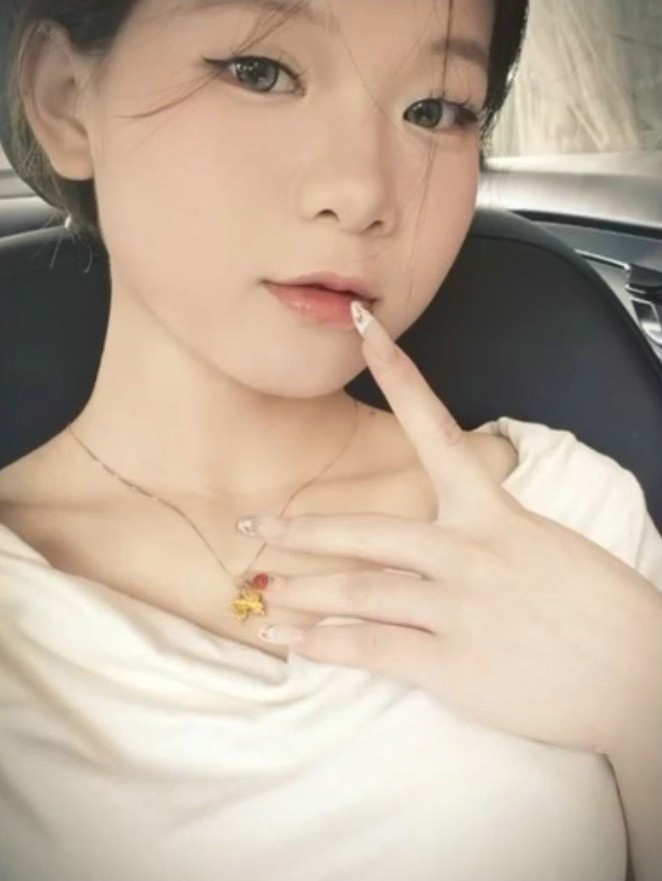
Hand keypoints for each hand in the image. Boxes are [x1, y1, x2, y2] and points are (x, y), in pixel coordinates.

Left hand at [238, 304, 661, 756]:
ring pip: (357, 590)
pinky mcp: (452, 664)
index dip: (398, 375)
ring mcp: (457, 607)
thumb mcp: (544, 545)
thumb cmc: (600, 608)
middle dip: (302, 531)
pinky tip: (294, 644)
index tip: (364, 329)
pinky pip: (372, 649)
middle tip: (254, 527)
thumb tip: (454, 523)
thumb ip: (489, 529)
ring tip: (260, 593)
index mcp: (494, 513)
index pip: (436, 429)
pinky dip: (325, 646)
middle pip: (365, 531)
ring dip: (301, 592)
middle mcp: (468, 551)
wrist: (641, 676)